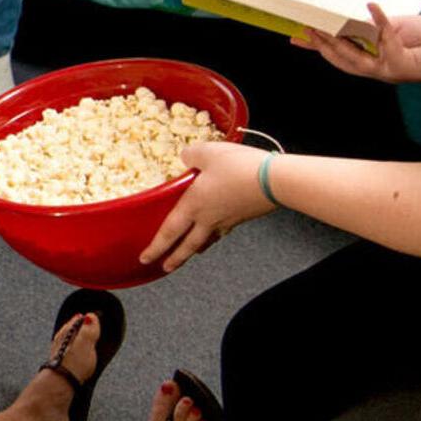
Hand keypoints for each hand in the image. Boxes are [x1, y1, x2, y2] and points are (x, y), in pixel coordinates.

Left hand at [140, 140, 274, 273]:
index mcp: (194, 204)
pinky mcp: (242, 217)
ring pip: (206, 241)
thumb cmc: (239, 168)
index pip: (169, 232)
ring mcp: (226, 220)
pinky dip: (215, 235)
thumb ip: (191, 154)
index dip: (156, 247)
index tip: (146, 258)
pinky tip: (218, 231)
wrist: (274, 181)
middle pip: (187, 245)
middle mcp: (208, 218)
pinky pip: (223, 231)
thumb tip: (184, 156)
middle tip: (165, 268)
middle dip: (175, 258)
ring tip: (191, 254)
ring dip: (195, 250)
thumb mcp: (208, 152)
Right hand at [300, 5, 420, 83]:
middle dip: (321, 46)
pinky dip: (379, 19)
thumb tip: (354, 15)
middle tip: (304, 30)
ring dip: (337, 42)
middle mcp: (380, 69)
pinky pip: (386, 39)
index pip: (342, 54)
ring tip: (322, 26)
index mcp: (377, 60)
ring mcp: (390, 70)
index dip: (319, 47)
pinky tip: (372, 4)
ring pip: (355, 59)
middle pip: (343, 60)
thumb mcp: (398, 26)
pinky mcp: (403, 66)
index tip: (297, 36)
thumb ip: (376, 26)